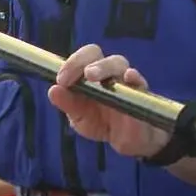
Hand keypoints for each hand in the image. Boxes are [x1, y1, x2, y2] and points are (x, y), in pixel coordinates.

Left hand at [46, 44, 168, 158]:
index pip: (81, 58)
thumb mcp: (80, 118)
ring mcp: (126, 81)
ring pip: (118, 63)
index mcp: (89, 75)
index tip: (61, 80)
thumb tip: (53, 90)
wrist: (128, 141)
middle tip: (75, 74)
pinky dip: (135, 78)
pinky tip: (130, 77)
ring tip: (91, 75)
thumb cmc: (102, 122)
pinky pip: (141, 83)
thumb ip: (68, 104)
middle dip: (83, 61)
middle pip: (97, 54)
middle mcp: (107, 73)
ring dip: (103, 66)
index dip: (71, 63)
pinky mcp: (143, 96)